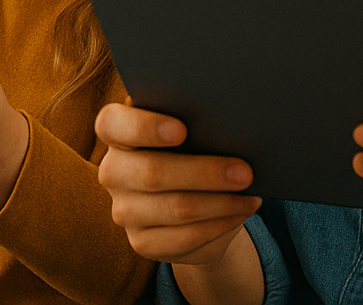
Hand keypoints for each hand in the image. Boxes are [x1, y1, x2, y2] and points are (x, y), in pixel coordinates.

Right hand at [95, 101, 260, 267]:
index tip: (182, 130)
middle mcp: (112, 172)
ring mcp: (124, 211)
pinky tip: (240, 212)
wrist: (189, 199)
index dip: (144, 126)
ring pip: (177, 208)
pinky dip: (221, 224)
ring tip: (251, 193)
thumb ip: (191, 119)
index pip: (112, 124)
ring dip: (221, 202)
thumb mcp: (188, 129)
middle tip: (244, 171)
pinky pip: (186, 237)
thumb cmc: (190, 148)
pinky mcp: (142, 243)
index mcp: (115, 132)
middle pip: (153, 172)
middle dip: (205, 172)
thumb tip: (226, 123)